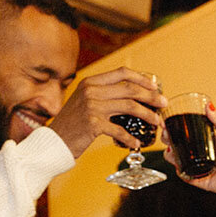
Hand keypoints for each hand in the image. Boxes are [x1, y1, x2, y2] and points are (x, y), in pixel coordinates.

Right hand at [49, 67, 165, 157]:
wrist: (52, 142)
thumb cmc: (71, 125)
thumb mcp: (83, 102)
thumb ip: (102, 95)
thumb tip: (129, 95)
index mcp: (91, 82)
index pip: (122, 72)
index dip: (142, 78)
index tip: (155, 87)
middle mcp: (91, 91)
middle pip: (130, 89)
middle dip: (151, 96)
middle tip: (163, 104)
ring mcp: (92, 107)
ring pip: (129, 107)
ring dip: (147, 115)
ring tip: (157, 122)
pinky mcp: (93, 124)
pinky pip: (119, 130)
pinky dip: (130, 138)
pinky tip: (136, 144)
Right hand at [162, 101, 215, 199]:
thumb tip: (209, 106)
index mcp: (207, 140)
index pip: (187, 131)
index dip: (176, 126)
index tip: (167, 122)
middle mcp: (201, 152)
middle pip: (178, 144)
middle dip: (168, 139)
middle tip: (166, 135)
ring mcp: (198, 166)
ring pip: (178, 159)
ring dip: (170, 155)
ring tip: (170, 151)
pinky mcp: (198, 179)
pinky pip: (184, 176)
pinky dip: (179, 171)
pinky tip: (178, 167)